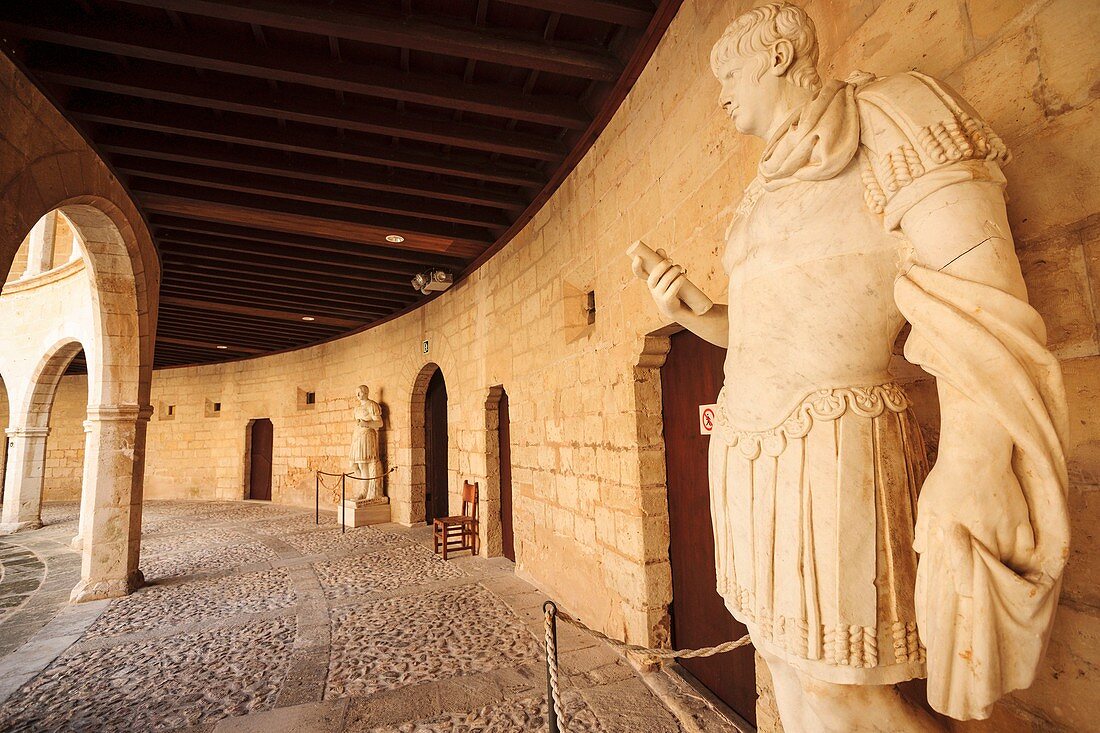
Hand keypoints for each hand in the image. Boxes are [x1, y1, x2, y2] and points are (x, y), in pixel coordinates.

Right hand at [631, 248, 690, 321]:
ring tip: (679, 267)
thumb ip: (663, 262)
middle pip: (653, 277)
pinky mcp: (668, 302)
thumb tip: (659, 250)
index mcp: (651, 282)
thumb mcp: (667, 275)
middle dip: (661, 266)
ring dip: (673, 272)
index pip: (639, 274)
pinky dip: (678, 281)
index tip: (638, 257)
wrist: (681, 310)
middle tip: (671, 260)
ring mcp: (659, 297)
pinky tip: (683, 276)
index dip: (636, 266)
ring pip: (664, 282)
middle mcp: (652, 290)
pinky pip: (672, 290)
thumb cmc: (673, 289)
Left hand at [914, 452, 1035, 589]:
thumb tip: (920, 548)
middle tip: (981, 582)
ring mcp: (1005, 528)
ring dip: (1002, 567)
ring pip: (1009, 561)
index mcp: (958, 534)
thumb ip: (924, 527)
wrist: (978, 453)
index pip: (963, 573)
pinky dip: (1022, 554)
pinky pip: (1027, 547)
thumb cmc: (948, 477)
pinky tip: (1015, 556)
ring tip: (997, 570)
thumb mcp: (928, 502)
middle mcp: (983, 534)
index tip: (962, 589)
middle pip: (989, 571)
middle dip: (985, 579)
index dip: (964, 585)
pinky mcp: (1021, 519)